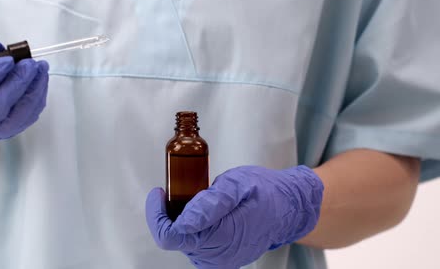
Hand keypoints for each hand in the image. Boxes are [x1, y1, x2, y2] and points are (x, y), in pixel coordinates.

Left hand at [145, 165, 323, 268]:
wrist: (290, 208)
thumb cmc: (266, 192)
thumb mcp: (237, 185)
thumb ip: (210, 202)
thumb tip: (184, 220)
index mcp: (218, 238)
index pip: (169, 236)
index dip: (156, 213)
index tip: (159, 192)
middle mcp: (216, 256)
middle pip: (174, 237)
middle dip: (171, 212)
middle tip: (183, 189)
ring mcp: (218, 260)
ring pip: (183, 241)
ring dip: (182, 221)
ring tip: (199, 200)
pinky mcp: (220, 259)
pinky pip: (195, 244)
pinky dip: (193, 228)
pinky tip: (206, 213)